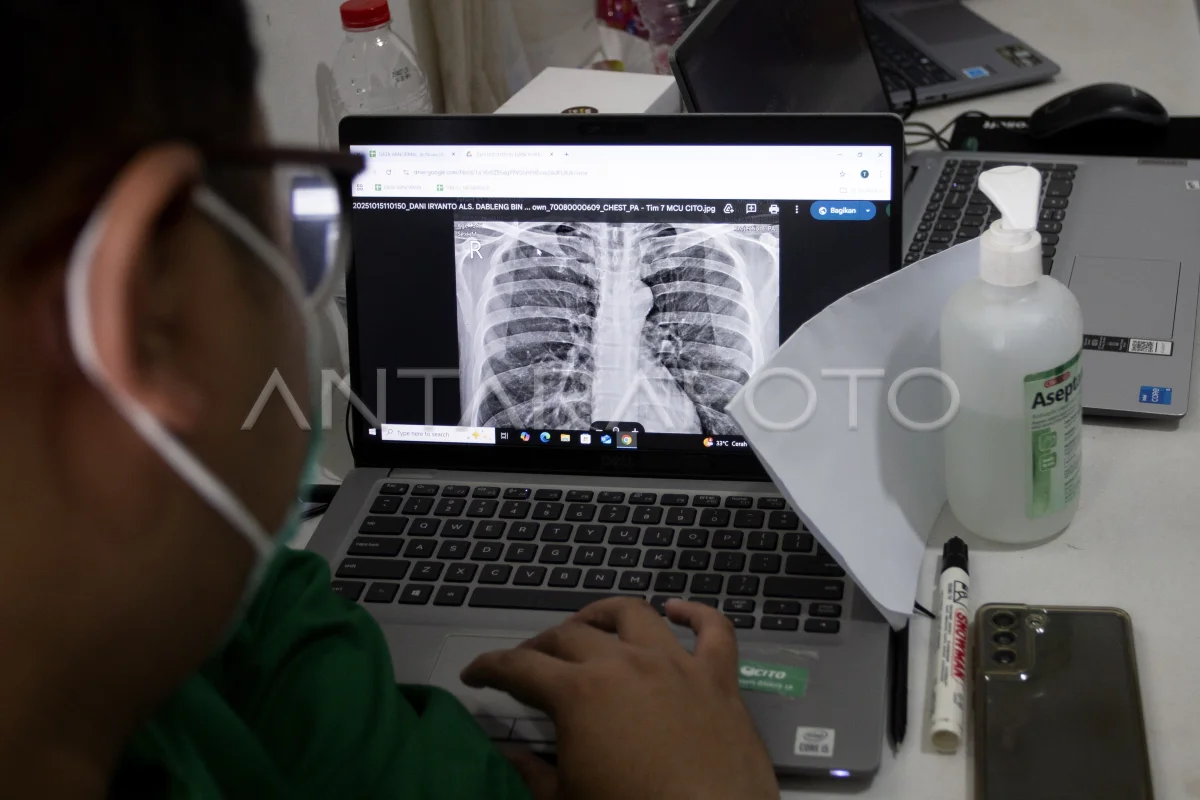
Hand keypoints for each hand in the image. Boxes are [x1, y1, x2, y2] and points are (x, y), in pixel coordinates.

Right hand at [461, 598, 777, 799]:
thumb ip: (533, 776)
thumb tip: (509, 757)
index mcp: (580, 693)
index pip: (519, 667)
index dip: (489, 667)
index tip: (474, 673)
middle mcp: (625, 664)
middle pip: (570, 635)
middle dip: (540, 645)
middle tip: (528, 663)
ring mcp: (676, 665)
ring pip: (634, 614)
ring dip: (604, 614)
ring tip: (588, 624)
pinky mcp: (719, 678)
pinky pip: (713, 630)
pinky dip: (697, 614)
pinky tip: (678, 610)